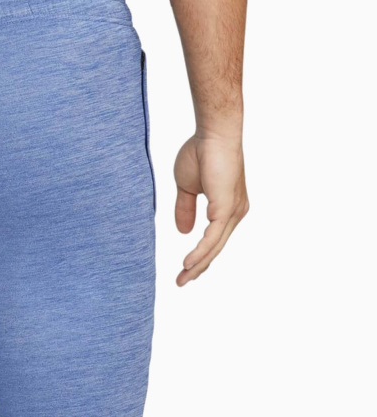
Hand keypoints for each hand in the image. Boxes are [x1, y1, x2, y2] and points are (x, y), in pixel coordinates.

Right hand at [173, 133, 248, 285]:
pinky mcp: (227, 209)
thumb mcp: (187, 187)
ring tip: (182, 279)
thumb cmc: (202, 152)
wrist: (213, 133)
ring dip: (197, 265)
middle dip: (198, 267)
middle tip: (181, 282)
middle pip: (215, 248)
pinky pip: (212, 238)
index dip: (199, 256)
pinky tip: (189, 264)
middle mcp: (235, 212)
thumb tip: (184, 232)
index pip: (213, 239)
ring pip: (214, 247)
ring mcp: (233, 212)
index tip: (185, 269)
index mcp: (227, 208)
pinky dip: (200, 253)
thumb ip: (185, 209)